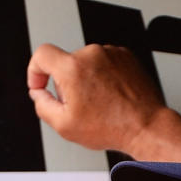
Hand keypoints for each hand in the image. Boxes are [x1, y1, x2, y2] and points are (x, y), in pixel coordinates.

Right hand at [26, 43, 180, 161]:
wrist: (145, 125)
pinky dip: (104, 77)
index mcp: (73, 68)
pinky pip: (105, 62)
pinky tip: (111, 95)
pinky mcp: (125, 55)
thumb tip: (38, 94)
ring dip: (87, 80)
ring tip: (100, 102)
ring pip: (86, 63)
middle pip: (66, 63)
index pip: (41, 54)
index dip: (35, 70)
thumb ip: (42, 105)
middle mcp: (92, 55)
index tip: (40, 83)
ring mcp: (111, 53)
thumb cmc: (112, 127)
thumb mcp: (64, 125)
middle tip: (80, 105)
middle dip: (67, 83)